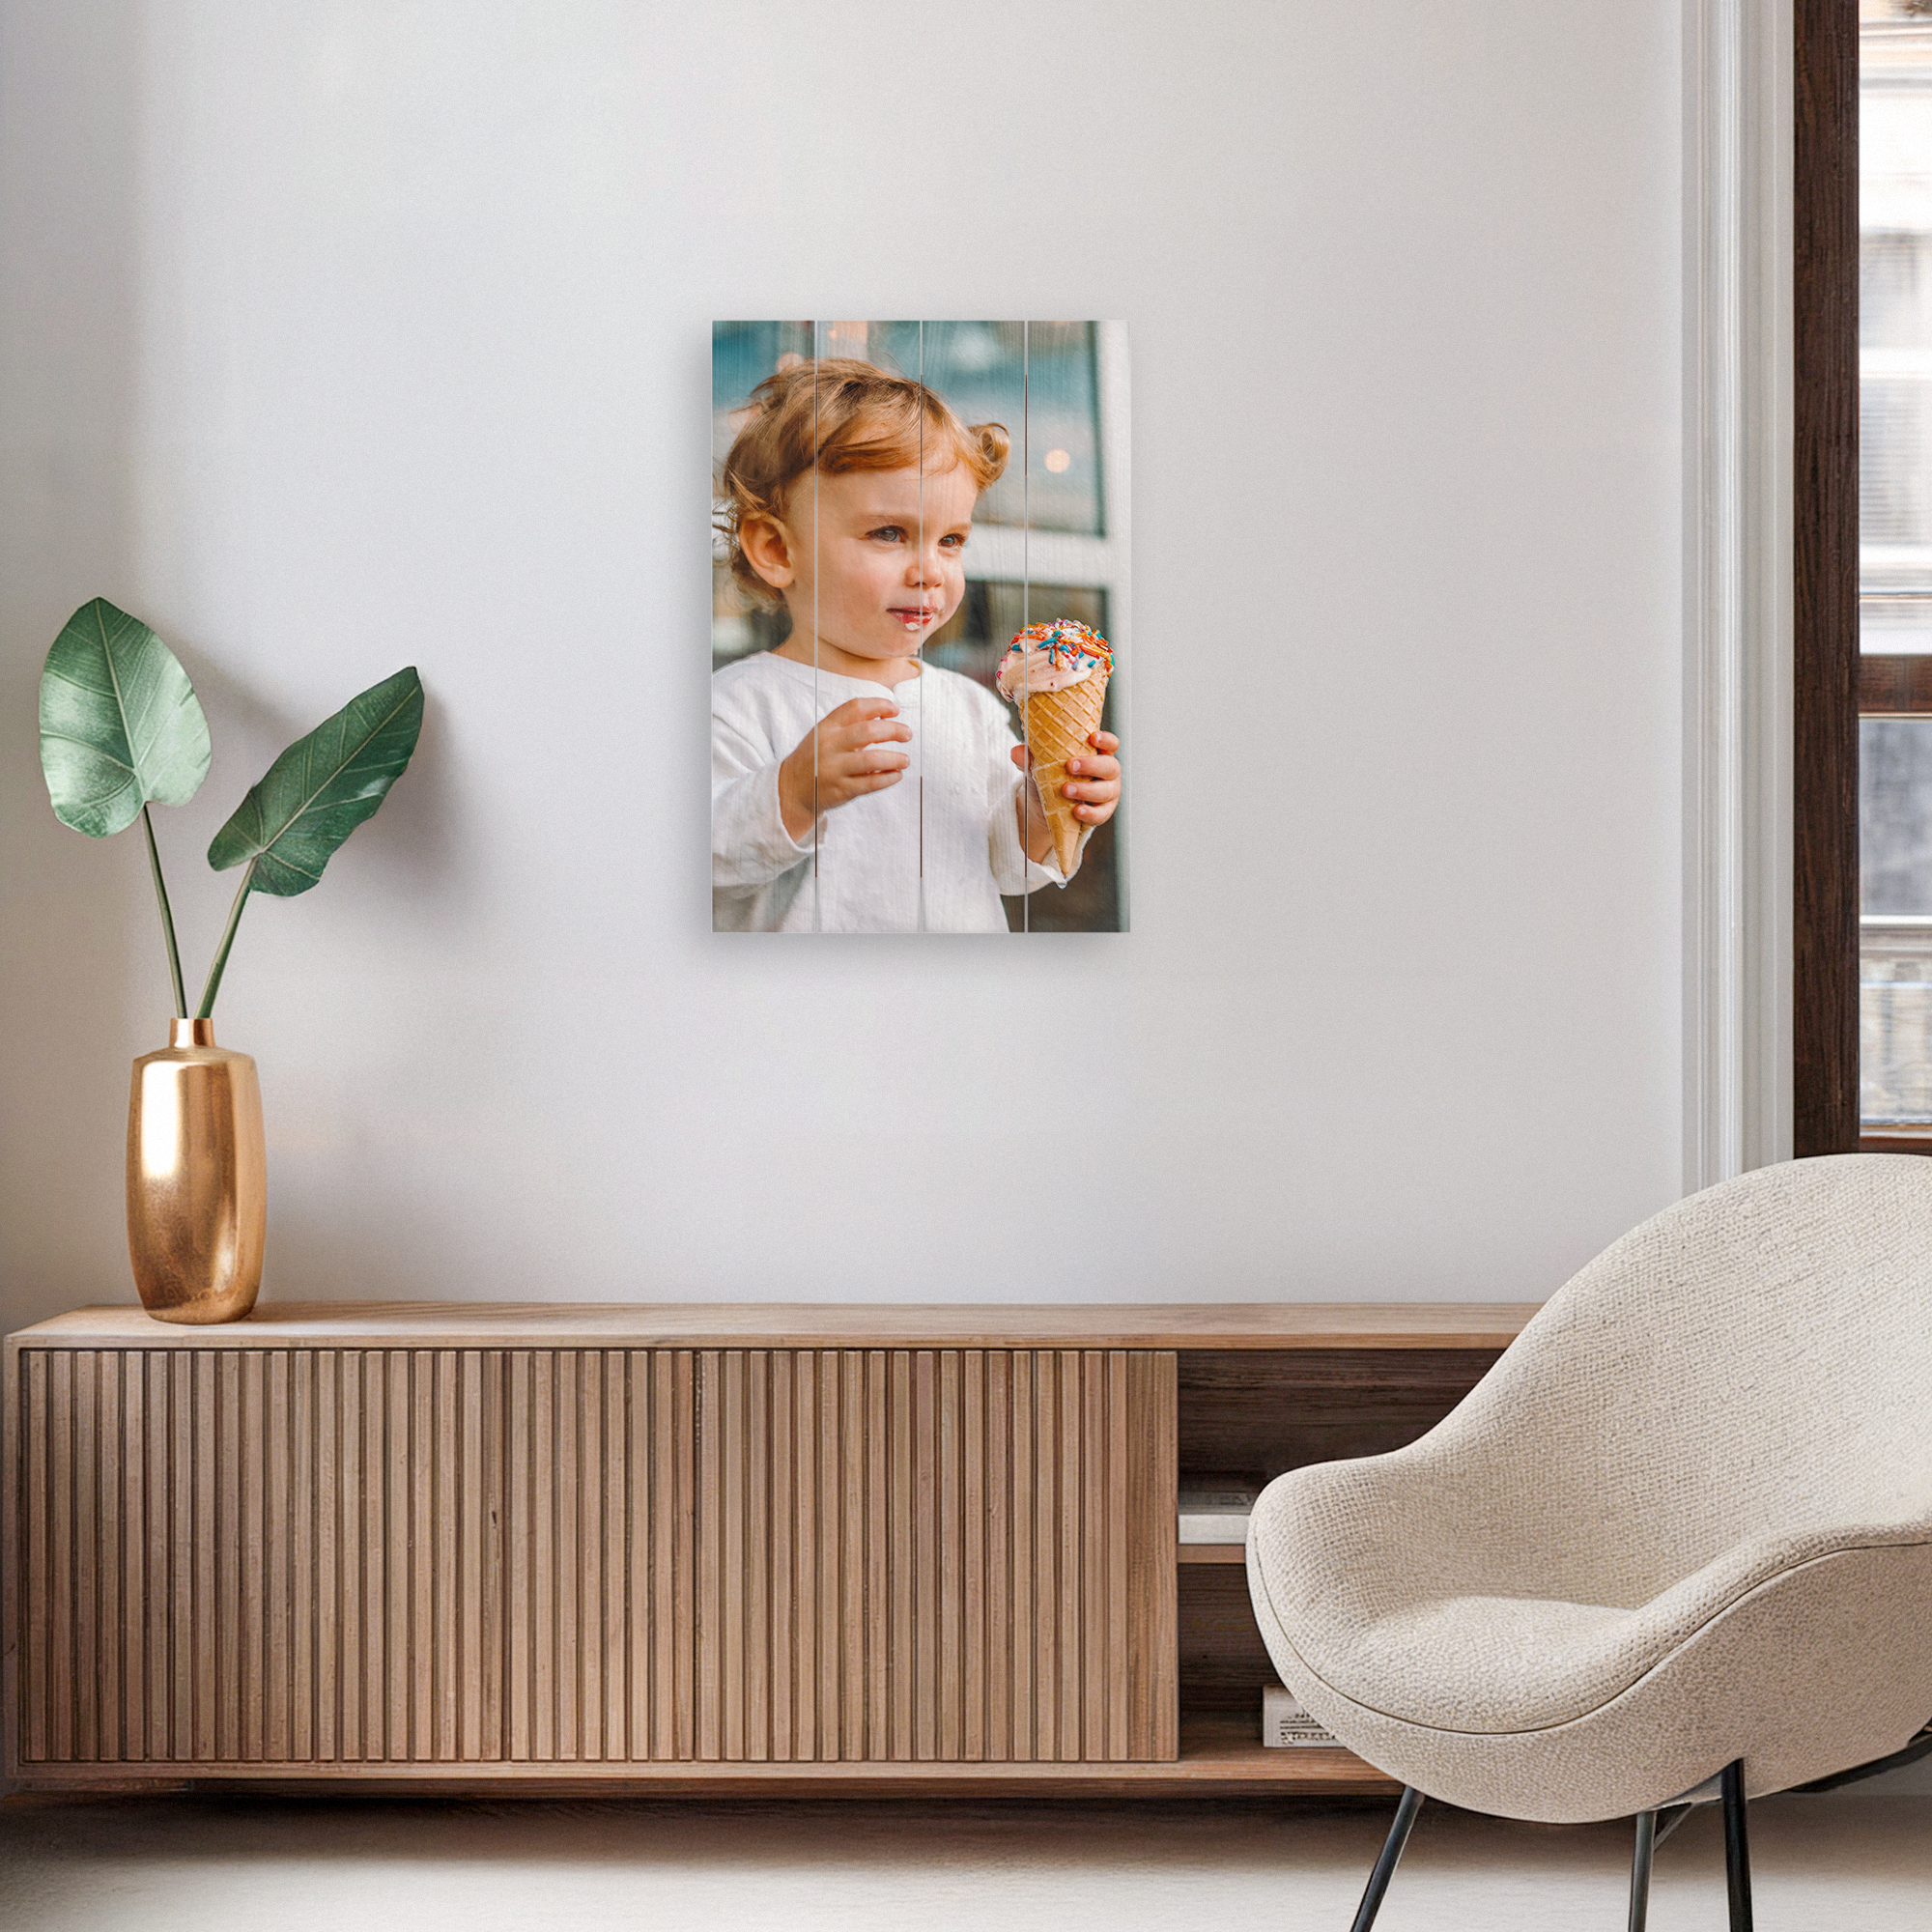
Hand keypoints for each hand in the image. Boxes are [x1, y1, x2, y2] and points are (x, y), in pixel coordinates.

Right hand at [778, 697, 911, 839]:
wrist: (792, 788)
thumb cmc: (816, 757)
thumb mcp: (824, 734)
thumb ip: (849, 724)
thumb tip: (885, 714)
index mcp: (827, 727)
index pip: (856, 707)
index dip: (880, 705)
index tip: (895, 709)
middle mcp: (830, 746)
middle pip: (868, 731)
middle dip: (893, 730)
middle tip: (907, 734)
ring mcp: (835, 769)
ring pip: (872, 760)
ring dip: (894, 758)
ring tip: (905, 759)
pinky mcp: (841, 790)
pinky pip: (871, 783)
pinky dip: (888, 778)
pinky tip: (896, 775)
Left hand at [1012, 730, 1121, 861]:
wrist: (1047, 806)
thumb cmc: (1051, 776)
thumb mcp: (1039, 765)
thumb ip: (1029, 757)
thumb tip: (1017, 752)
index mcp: (1096, 753)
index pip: (1110, 744)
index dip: (1106, 740)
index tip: (1093, 737)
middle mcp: (1107, 771)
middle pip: (1110, 766)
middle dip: (1091, 765)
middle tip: (1070, 765)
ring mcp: (1108, 792)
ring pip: (1107, 791)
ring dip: (1087, 790)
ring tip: (1066, 790)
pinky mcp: (1103, 812)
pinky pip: (1101, 814)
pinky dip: (1089, 813)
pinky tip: (1077, 811)